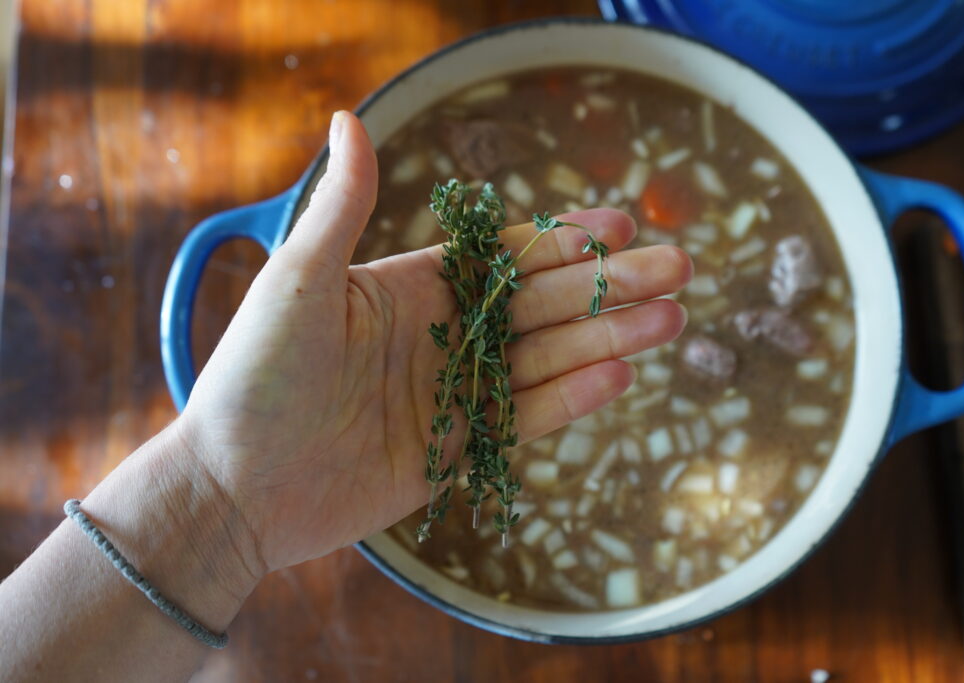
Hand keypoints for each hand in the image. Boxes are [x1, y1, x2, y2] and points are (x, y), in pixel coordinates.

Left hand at [180, 111, 691, 573]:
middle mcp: (445, 336)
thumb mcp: (300, 280)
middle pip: (545, 304)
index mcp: (415, 287)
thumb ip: (343, 206)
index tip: (623, 221)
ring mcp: (457, 394)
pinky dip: (572, 398)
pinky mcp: (459, 450)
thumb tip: (351, 116)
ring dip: (609, 339)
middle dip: (611, 285)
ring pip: (548, 360)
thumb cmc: (256, 375)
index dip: (566, 239)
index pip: (507, 257)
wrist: (236, 487)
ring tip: (670, 320)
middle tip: (678, 267)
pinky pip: (526, 419)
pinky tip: (619, 376)